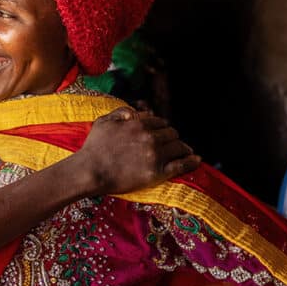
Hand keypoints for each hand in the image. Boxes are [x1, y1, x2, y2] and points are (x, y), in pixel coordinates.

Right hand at [77, 109, 199, 194]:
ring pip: (179, 147)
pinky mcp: (157, 173)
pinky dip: (191, 161)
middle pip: (172, 133)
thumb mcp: (103, 121)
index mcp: (138, 124)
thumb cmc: (93, 147)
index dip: (161, 127)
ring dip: (183, 148)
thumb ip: (121, 112)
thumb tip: (137, 112)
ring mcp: (155, 156)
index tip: (161, 133)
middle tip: (171, 143)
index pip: (159, 122)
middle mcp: (150, 138)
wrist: (90, 171)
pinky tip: (196, 160)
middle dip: (172, 137)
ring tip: (186, 151)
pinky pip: (182, 164)